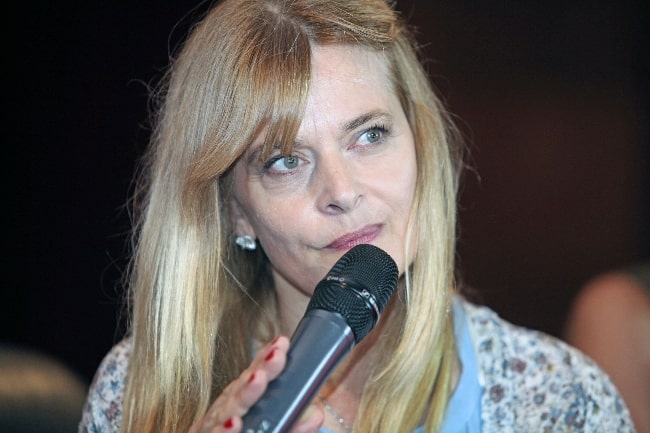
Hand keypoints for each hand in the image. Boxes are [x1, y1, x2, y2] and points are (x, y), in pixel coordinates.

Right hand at [188, 335, 323, 432]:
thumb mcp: (274, 428)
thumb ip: (293, 425)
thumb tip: (315, 415)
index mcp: (241, 400)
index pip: (254, 373)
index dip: (267, 357)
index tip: (282, 342)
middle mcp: (226, 408)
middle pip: (244, 385)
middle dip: (262, 368)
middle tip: (278, 354)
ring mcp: (214, 424)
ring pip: (228, 407)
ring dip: (245, 393)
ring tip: (259, 379)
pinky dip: (224, 430)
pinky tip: (235, 423)